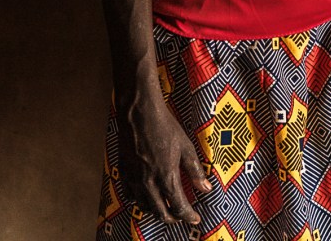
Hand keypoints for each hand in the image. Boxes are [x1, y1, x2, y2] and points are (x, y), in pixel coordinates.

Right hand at [116, 91, 211, 223]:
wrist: (140, 111)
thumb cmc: (165, 125)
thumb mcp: (186, 146)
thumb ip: (195, 170)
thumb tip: (206, 188)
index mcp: (166, 176)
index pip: (179, 206)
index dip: (189, 216)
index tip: (195, 218)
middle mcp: (149, 182)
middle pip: (161, 213)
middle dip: (173, 219)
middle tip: (181, 217)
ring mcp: (134, 178)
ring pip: (145, 207)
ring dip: (156, 211)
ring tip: (165, 208)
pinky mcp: (124, 171)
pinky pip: (130, 196)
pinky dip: (139, 201)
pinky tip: (145, 197)